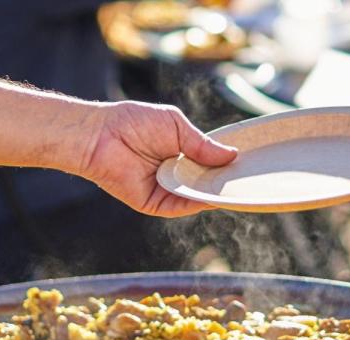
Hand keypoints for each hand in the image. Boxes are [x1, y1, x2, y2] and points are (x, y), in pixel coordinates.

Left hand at [81, 102, 236, 216]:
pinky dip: (197, 202)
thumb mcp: (176, 127)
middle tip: (248, 179)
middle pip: (206, 182)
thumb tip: (232, 156)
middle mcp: (175, 173)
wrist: (101, 136)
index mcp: (181, 153)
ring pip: (196, 196)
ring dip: (214, 192)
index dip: (227, 164)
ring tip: (235, 186)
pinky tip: (212, 196)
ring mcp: (166, 189)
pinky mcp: (155, 203)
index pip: (210, 163)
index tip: (249, 163)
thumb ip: (202, 144)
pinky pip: (181, 205)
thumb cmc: (134, 123)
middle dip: (224, 181)